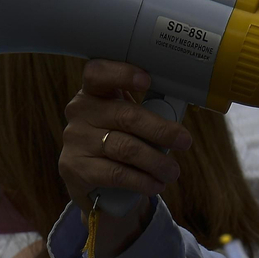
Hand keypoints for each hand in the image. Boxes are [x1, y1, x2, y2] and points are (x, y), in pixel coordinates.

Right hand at [60, 61, 191, 257]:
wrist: (91, 178)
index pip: (98, 73)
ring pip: (124, 148)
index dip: (122, 74)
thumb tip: (178, 113)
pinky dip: (141, 180)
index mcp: (93, 91)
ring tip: (173, 171)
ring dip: (155, 161)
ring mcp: (75, 139)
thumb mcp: (128, 117)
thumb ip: (147, 109)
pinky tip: (155, 184)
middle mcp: (80, 111)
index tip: (147, 80)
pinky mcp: (74, 168)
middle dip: (160, 130)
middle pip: (125, 116)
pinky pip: (115, 174)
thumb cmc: (117, 137)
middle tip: (184, 141)